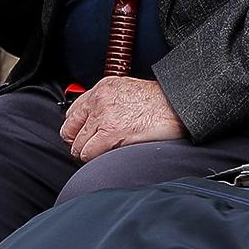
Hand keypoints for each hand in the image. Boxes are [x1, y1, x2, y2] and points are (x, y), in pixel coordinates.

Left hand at [60, 77, 184, 161]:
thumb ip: (108, 104)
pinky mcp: (111, 132)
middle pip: (70, 130)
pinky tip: (108, 156)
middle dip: (78, 144)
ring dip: (88, 155)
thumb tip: (97, 123)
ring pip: (78, 146)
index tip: (83, 139)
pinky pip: (89, 153)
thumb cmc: (161, 102)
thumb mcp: (128, 92)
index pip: (72, 113)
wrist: (178, 104)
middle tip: (91, 151)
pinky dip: (95, 160)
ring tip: (102, 155)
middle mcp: (98, 99)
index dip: (76, 130)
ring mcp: (103, 116)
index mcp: (102, 88)